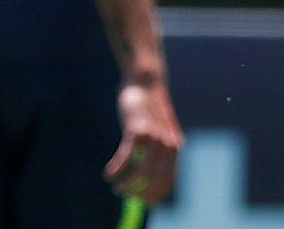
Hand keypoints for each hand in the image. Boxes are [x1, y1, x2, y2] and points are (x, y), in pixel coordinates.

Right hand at [104, 76, 182, 204]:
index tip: (140, 201)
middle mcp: (168, 146)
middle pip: (155, 181)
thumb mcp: (156, 129)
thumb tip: (144, 176)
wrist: (145, 81)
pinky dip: (117, 169)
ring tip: (116, 188)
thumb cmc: (147, 107)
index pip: (167, 181)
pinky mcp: (138, 130)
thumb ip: (155, 150)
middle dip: (139, 193)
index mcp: (175, 148)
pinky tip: (109, 174)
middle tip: (125, 195)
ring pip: (142, 173)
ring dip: (127, 185)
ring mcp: (154, 138)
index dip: (153, 194)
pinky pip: (126, 158)